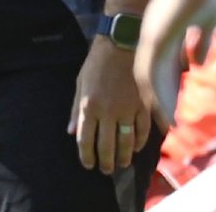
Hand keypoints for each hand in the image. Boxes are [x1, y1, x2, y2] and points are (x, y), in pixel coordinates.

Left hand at [69, 36, 150, 174]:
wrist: (120, 45)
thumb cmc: (96, 63)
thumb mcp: (80, 84)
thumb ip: (76, 110)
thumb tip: (71, 132)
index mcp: (89, 106)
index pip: (86, 140)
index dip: (86, 156)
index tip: (88, 165)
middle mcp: (108, 112)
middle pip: (107, 146)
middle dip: (106, 162)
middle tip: (106, 170)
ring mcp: (127, 110)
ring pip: (127, 143)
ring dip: (124, 157)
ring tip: (121, 164)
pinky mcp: (143, 105)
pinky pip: (143, 130)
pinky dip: (140, 142)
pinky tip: (136, 148)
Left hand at [133, 0, 215, 132]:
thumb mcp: (208, 20)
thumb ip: (200, 41)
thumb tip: (196, 63)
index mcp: (163, 25)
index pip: (158, 62)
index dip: (166, 84)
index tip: (175, 104)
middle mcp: (152, 29)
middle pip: (149, 72)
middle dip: (158, 98)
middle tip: (168, 122)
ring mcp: (152, 31)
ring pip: (147, 76)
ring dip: (157, 101)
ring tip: (168, 123)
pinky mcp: (158, 34)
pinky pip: (152, 71)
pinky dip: (158, 94)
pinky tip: (167, 110)